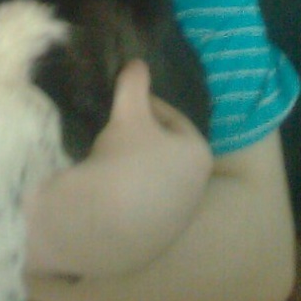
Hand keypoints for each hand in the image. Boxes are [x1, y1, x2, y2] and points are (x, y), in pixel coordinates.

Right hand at [25, 59, 211, 278]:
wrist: (102, 224)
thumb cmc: (125, 160)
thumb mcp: (128, 113)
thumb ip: (134, 84)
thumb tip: (137, 62)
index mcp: (198, 153)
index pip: (172, 117)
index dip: (144, 105)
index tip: (121, 104)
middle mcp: (197, 186)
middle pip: (166, 148)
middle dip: (142, 137)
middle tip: (114, 130)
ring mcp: (179, 216)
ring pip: (155, 177)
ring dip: (136, 165)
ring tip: (107, 158)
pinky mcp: (159, 238)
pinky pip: (144, 204)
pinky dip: (129, 192)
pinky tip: (106, 189)